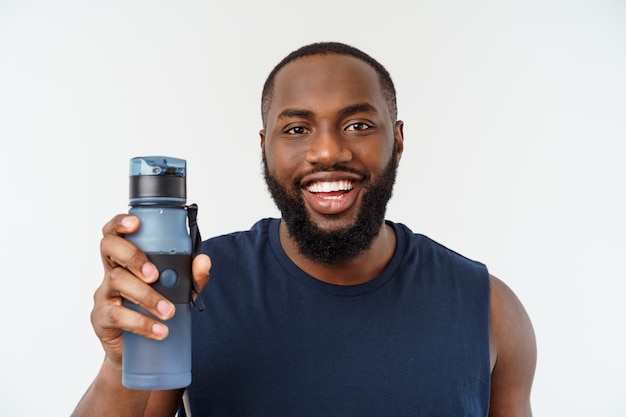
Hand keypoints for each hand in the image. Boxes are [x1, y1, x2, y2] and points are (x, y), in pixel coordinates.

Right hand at [91, 214, 210, 366]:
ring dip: (146, 296)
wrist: (140, 349)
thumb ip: (191, 276)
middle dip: (133, 256)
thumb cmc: (155, 309)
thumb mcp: (178, 291)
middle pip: (109, 249)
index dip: (120, 223)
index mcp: (126, 259)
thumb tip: (203, 261)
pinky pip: (117, 315)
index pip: (115, 232)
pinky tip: (159, 330)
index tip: (136, 224)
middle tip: (155, 275)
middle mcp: (111, 271)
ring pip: (117, 281)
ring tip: (169, 312)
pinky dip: (142, 323)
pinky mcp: (101, 319)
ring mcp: (104, 294)